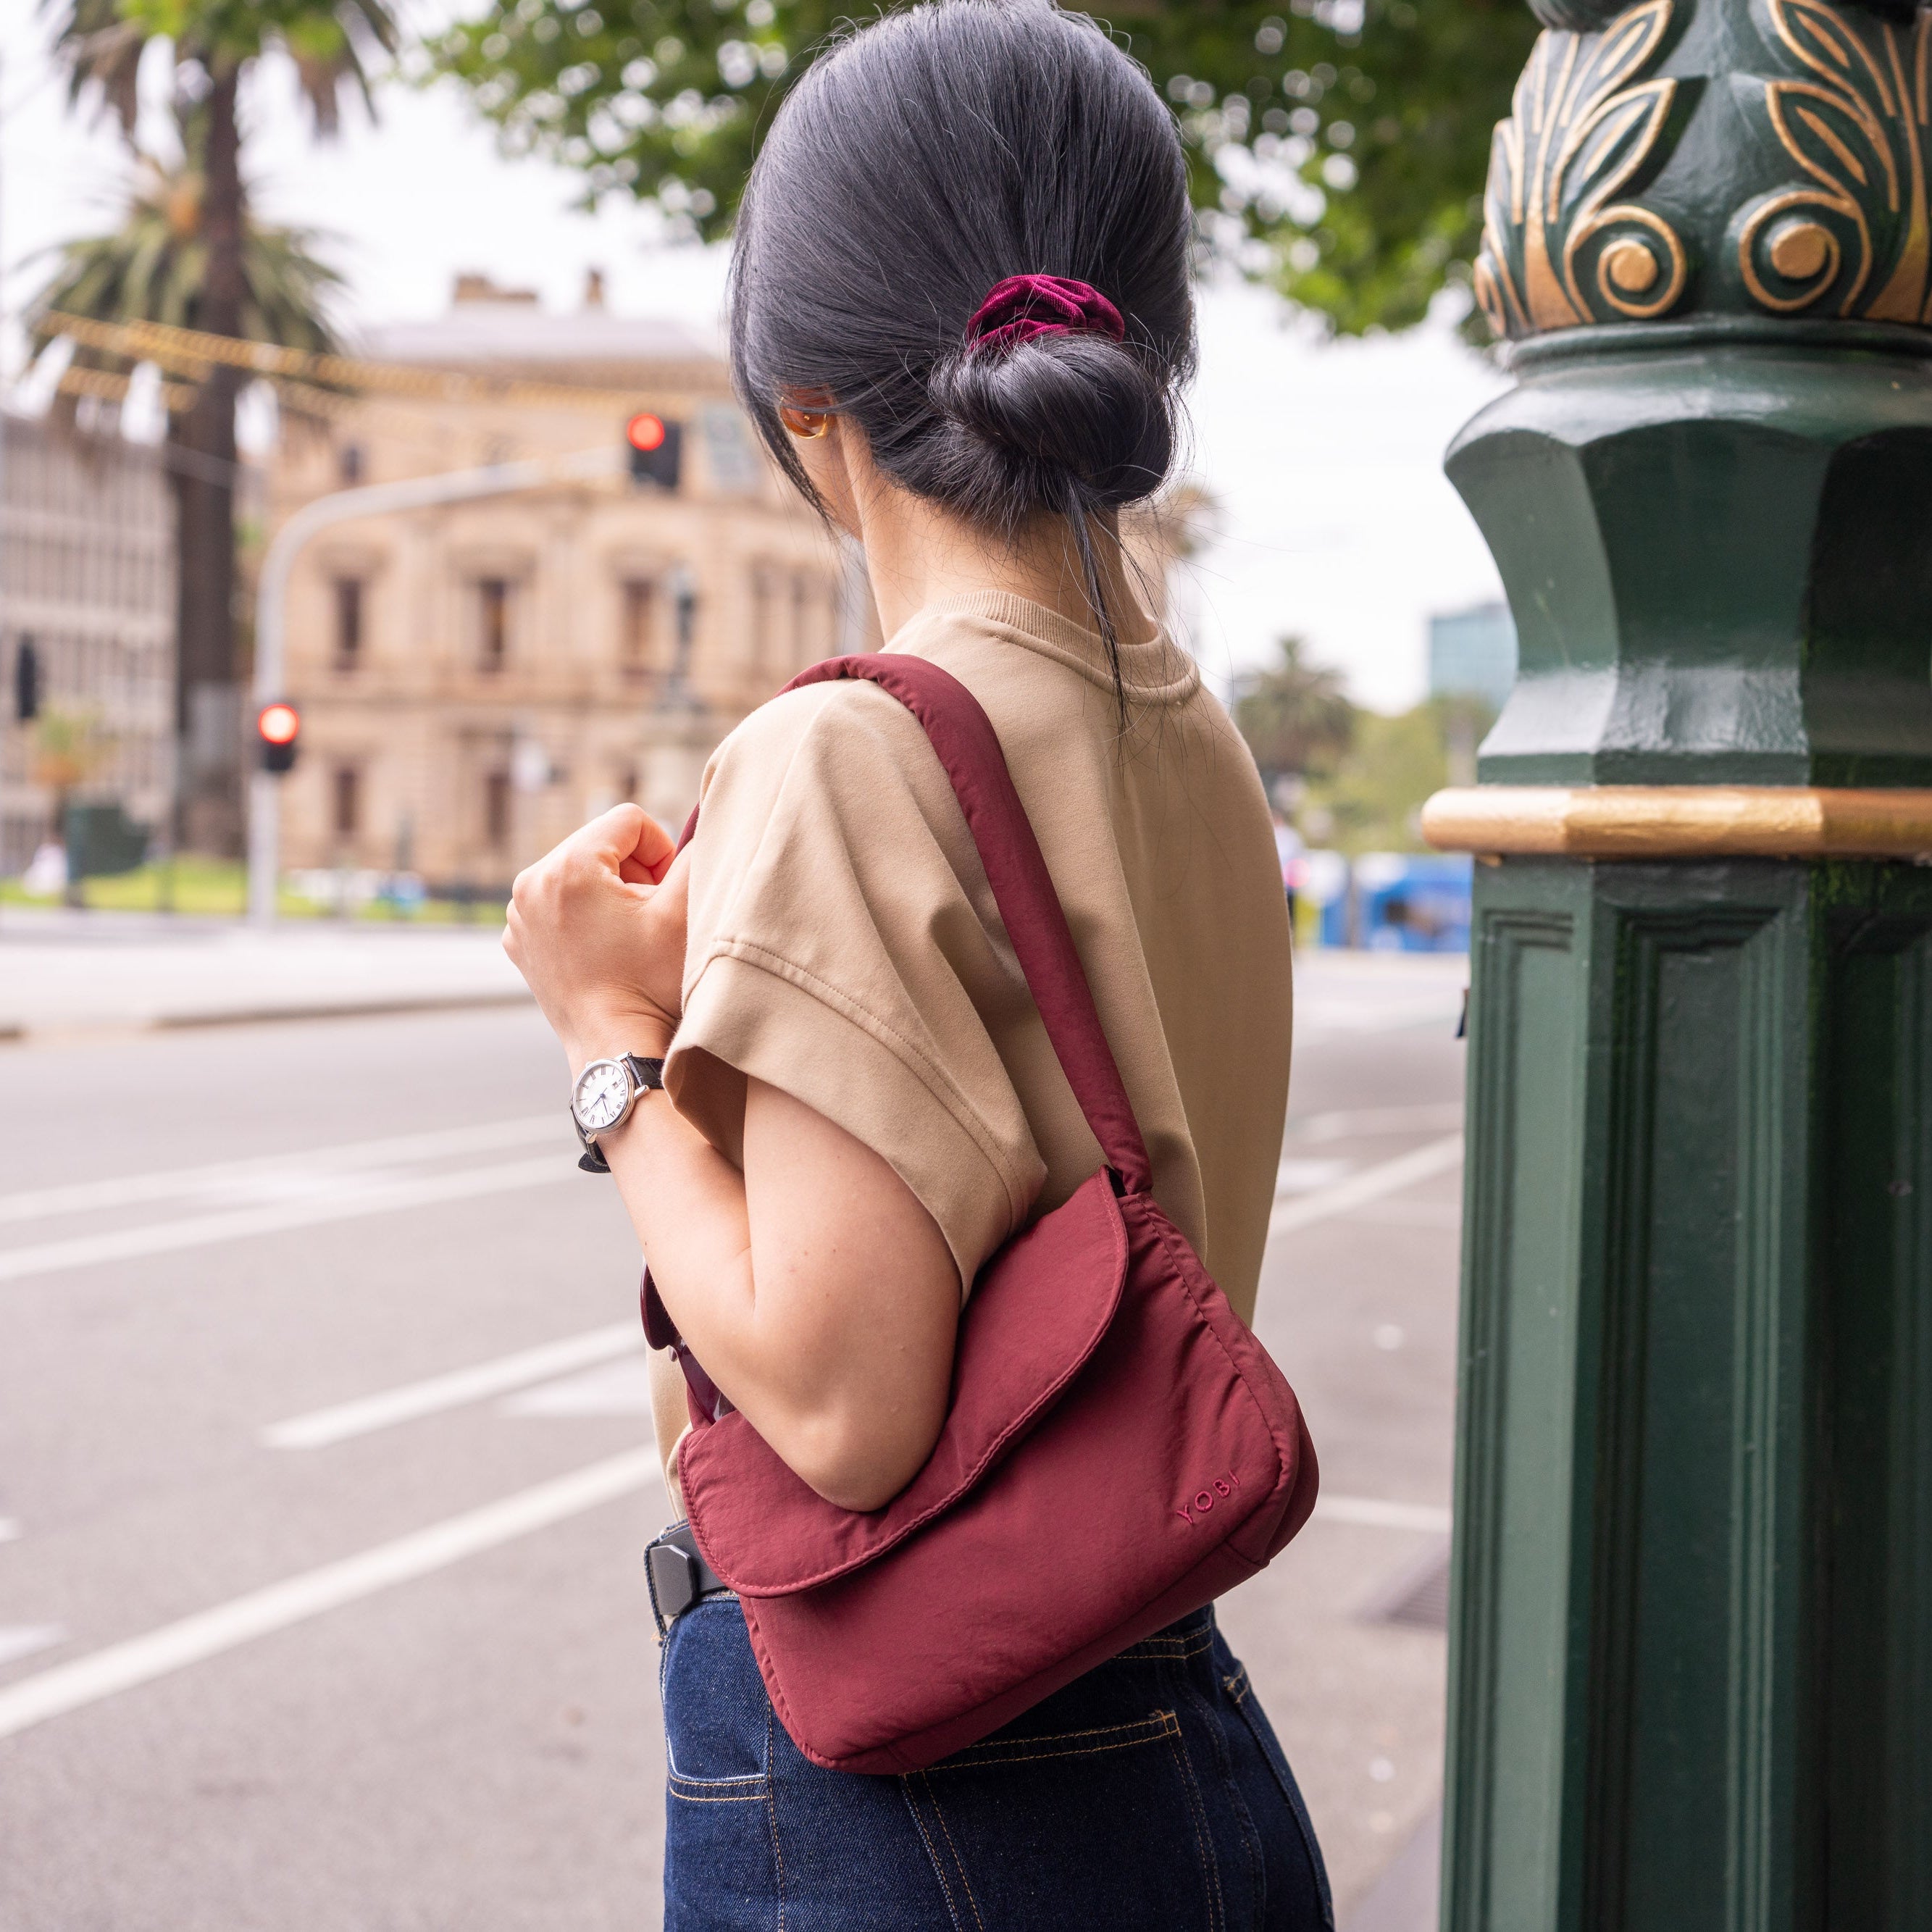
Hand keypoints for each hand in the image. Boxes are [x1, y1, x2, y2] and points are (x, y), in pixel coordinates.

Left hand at [503, 806, 688, 1067]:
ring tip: (627, 937)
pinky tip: (603, 950)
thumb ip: (697, 855)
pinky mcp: (519, 940)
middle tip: (648, 918)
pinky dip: (584, 917)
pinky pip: (558, 904)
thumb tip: (703, 827)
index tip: (665, 893)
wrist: (615, 1047)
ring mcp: (519, 915)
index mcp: (568, 866)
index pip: (628, 822)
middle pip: (599, 845)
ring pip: (579, 873)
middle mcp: (531, 883)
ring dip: (609, 894)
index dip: (661, 851)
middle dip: (633, 873)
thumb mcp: (684, 911)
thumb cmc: (650, 984)